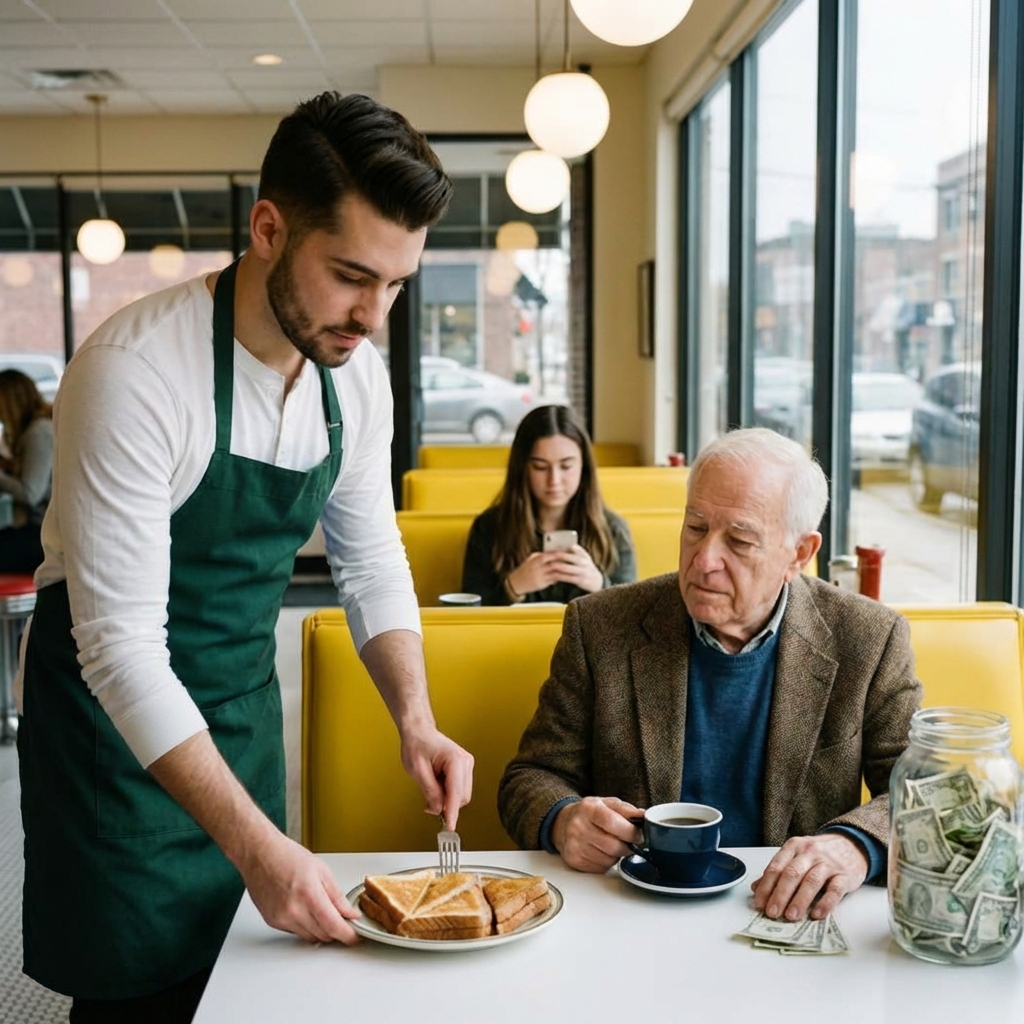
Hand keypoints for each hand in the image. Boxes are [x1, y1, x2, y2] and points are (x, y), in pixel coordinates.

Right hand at [240, 832, 360, 943]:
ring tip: (322, 910)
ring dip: (320, 930)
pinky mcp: (272, 922)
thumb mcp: (321, 870)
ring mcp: (281, 918)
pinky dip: (305, 926)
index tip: (355, 936)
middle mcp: (294, 911)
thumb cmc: (287, 856)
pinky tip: (304, 909)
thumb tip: (350, 913)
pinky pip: (295, 932)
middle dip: (336, 930)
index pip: (334, 927)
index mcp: (309, 895)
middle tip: (342, 919)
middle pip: (323, 935)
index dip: (348, 935)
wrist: (259, 854)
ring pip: (309, 937)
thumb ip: (337, 896)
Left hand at [400, 724, 473, 828]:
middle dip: (446, 805)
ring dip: (446, 799)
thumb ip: (430, 791)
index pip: (456, 794)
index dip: (452, 813)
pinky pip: (459, 790)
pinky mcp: (464, 769)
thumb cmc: (417, 745)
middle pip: (461, 798)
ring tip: (430, 786)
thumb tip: (438, 809)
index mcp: (456, 761)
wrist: (419, 732)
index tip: (450, 828)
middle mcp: (466, 763)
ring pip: (461, 796)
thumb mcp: (417, 770)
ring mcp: (467, 765)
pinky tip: (436, 785)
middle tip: (428, 803)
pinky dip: (448, 794)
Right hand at [506, 551, 566, 596]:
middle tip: (572, 561)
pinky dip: (560, 578)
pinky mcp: (541, 584)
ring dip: (564, 571)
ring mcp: (540, 577)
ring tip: (571, 569)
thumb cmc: (525, 569)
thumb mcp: (531, 559)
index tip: (567, 552)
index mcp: (535, 560)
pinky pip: (553, 580)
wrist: (516, 582)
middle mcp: (538, 568)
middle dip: (564, 563)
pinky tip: (565, 576)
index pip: (549, 555)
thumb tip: (555, 552)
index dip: (559, 553)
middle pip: (554, 564)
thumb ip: (541, 555)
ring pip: (555, 573)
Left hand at [548, 545, 603, 592]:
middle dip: (556, 556)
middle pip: (567, 556)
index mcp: (583, 553)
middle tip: (546, 556)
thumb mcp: (582, 556)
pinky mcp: (581, 580)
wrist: (595, 579)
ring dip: (556, 566)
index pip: (571, 547)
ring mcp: (583, 571)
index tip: (551, 547)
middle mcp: (584, 561)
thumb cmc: (584, 565)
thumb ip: (574, 551)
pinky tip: (554, 575)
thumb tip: (558, 545)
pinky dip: (560, 576)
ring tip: (548, 565)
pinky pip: (568, 578)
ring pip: (566, 567)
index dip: (561, 547)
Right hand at [552, 796, 643, 872]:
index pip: (612, 822)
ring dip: (617, 855)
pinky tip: (602, 852)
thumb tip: (643, 816)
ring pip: (608, 859)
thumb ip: (626, 809)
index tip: (639, 834)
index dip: (630, 831)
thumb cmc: (589, 813)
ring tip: (612, 844)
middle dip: (627, 846)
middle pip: (612, 845)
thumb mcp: (606, 803)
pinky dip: (606, 862)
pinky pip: (600, 868)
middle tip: (630, 842)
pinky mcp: (574, 861)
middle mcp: (578, 827)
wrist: (563, 823)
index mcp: (588, 808)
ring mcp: (575, 846)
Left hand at [751, 833, 868, 920]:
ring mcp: (828, 864)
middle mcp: (810, 853)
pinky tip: (816, 914)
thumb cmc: (820, 854)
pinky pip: (834, 890)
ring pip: (811, 881)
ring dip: (799, 900)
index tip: (759, 903)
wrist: (852, 845)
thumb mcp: (797, 855)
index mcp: (794, 847)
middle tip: (772, 912)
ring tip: (791, 916)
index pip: (776, 866)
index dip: (766, 886)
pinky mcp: (845, 876)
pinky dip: (825, 903)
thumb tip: (756, 888)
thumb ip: (778, 870)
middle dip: (780, 894)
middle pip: (792, 874)